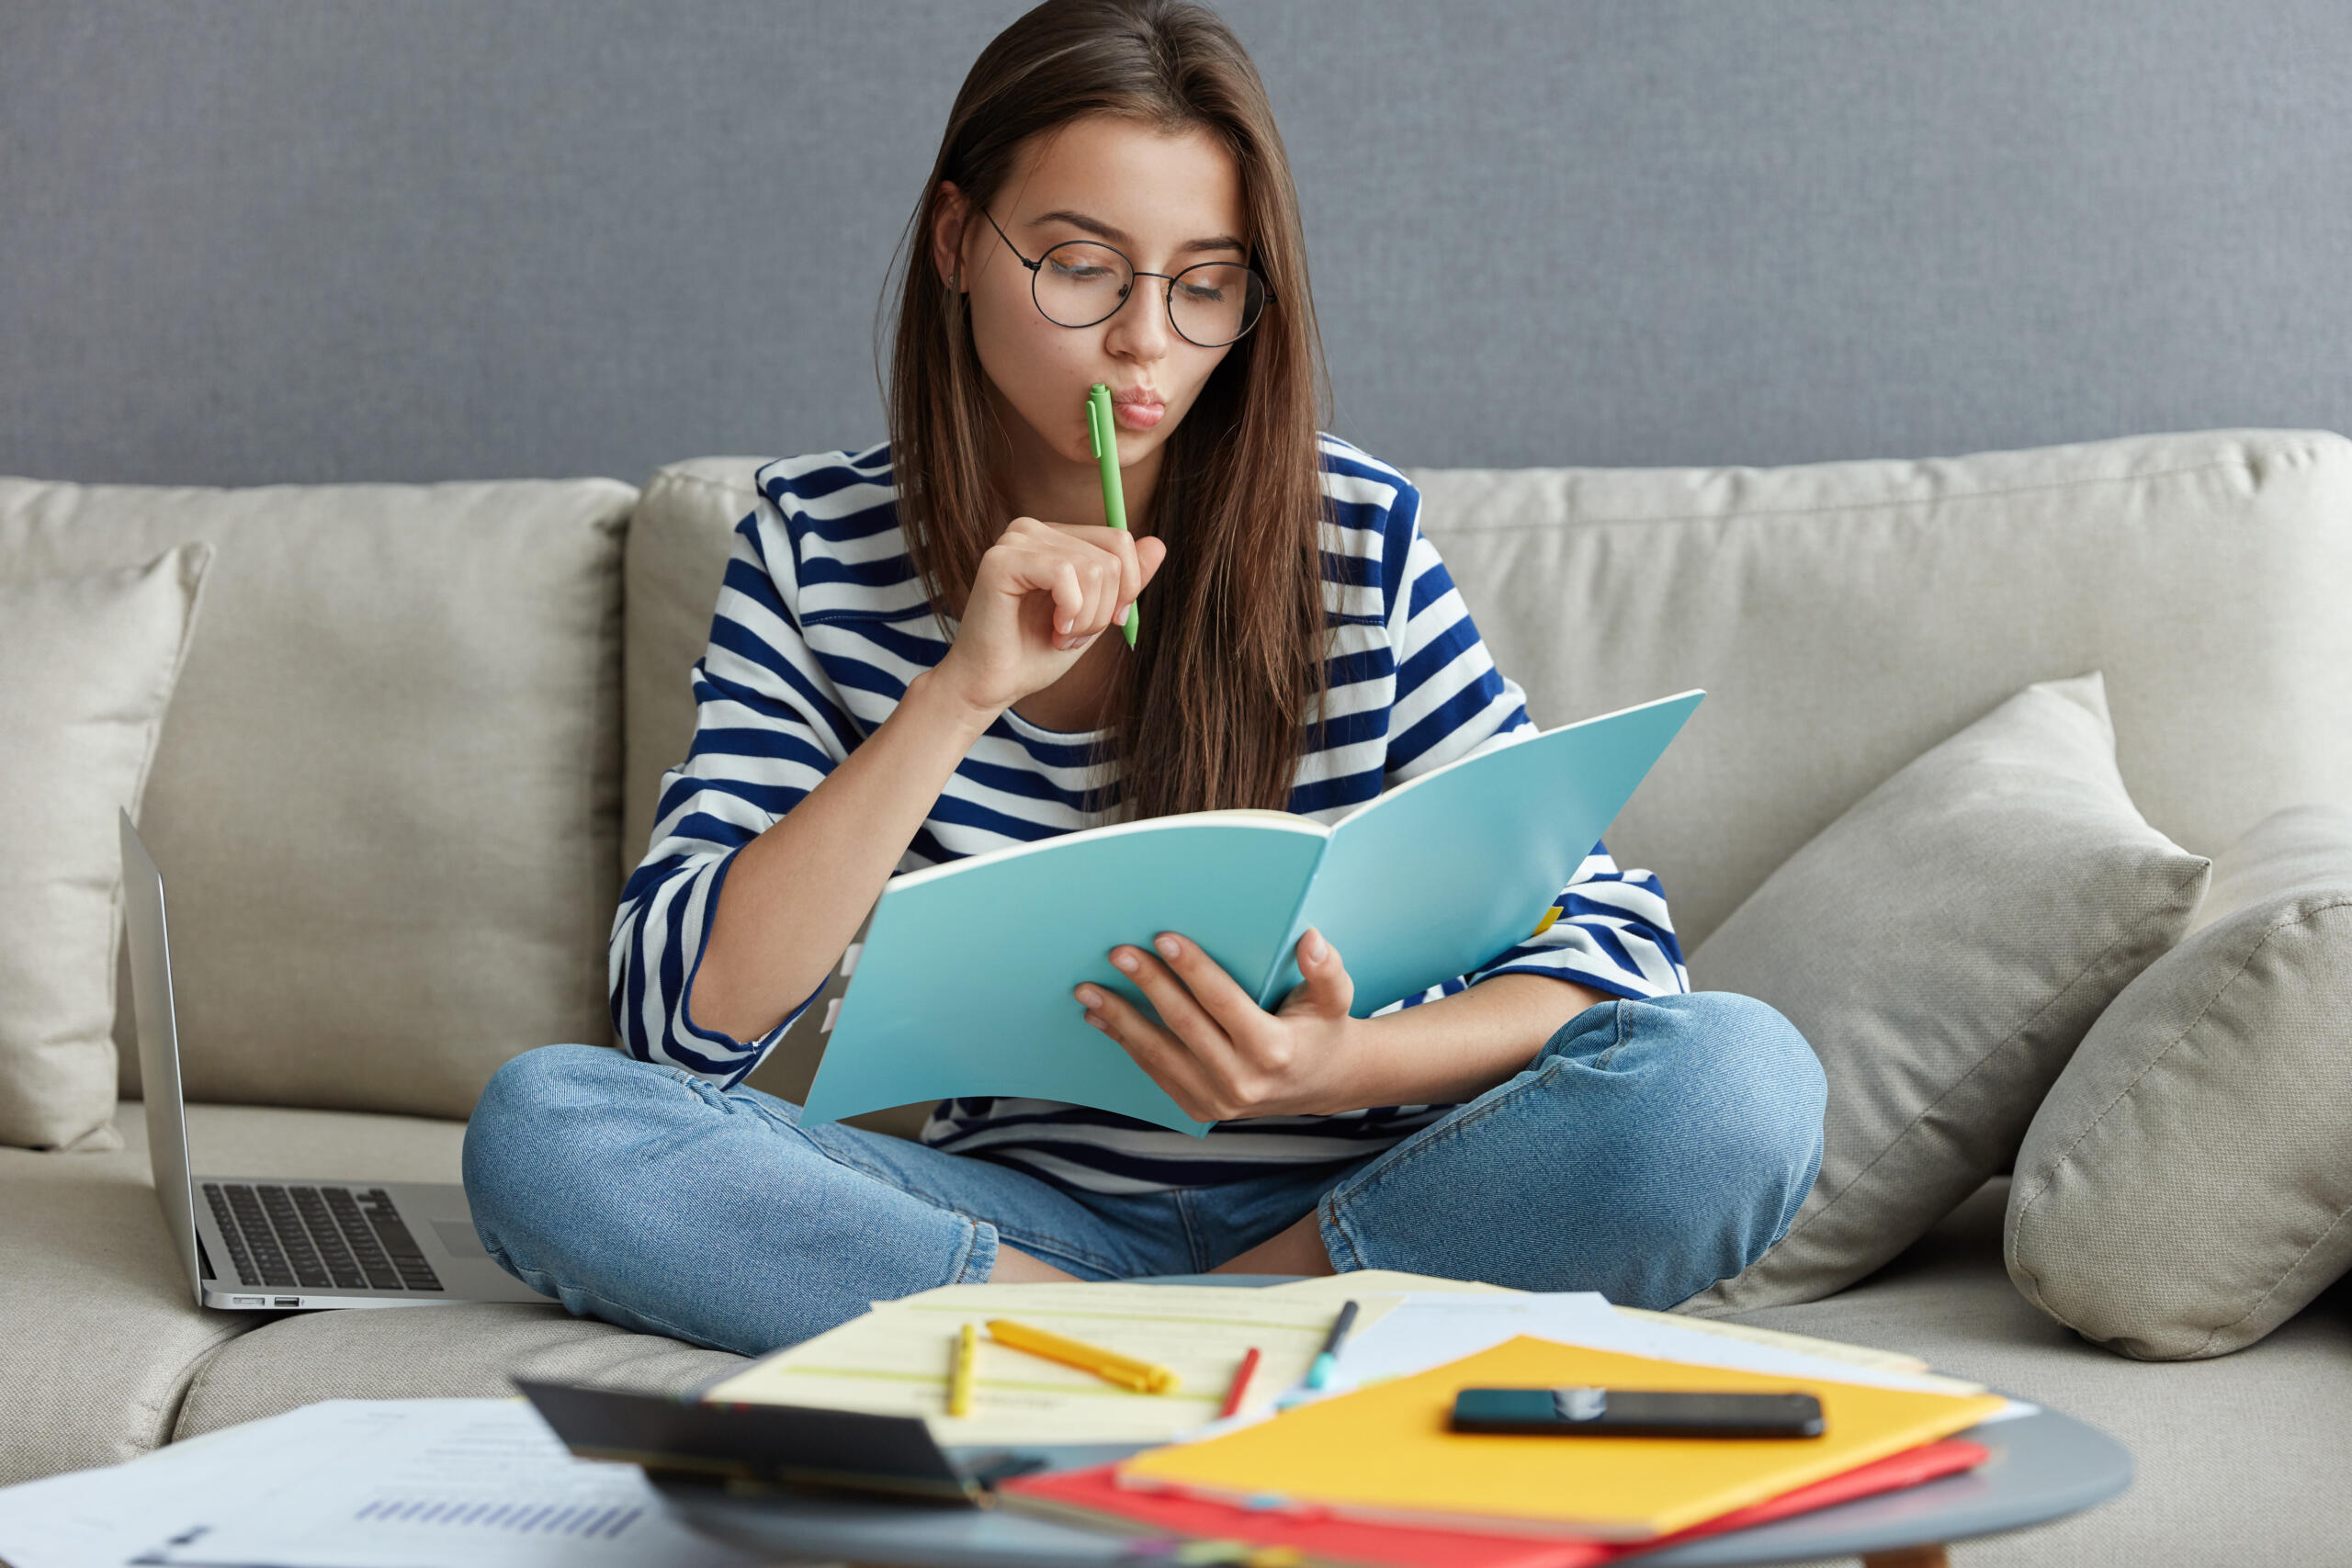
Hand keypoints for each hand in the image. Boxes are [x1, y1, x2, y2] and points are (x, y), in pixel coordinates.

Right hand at [932, 516, 1167, 718]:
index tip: (1108, 622)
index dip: (1128, 588)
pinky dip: (1070, 611)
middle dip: (1104, 609)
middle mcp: (1034, 530)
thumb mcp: (1096, 615)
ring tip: (1061, 636)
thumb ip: (1125, 581)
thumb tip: (1159, 543)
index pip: (1120, 540)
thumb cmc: (1037, 653)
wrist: (993, 685)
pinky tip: (1053, 630)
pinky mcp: (1001, 560)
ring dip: (1086, 618)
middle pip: (1111, 557)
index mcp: (1056, 538)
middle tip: (1073, 636)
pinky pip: (1064, 574)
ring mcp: (1015, 540)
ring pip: (1092, 568)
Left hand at [1073, 928, 1362, 1121]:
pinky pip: (1155, 1072)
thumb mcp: (1335, 998)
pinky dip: (1125, 1043)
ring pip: (1158, 1054)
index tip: (1163, 938)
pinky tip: (1102, 1018)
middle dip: (1147, 985)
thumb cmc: (1322, 1029)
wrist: (1321, 1084)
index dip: (1192, 968)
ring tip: (1089, 990)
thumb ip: (1325, 970)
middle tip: (1118, 952)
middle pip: (1183, 1025)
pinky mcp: (1198, 1109)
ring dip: (1120, 1019)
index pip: (1223, 1002)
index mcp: (1274, 1049)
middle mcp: (1242, 1081)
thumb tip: (1310, 940)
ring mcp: (1217, 1100)